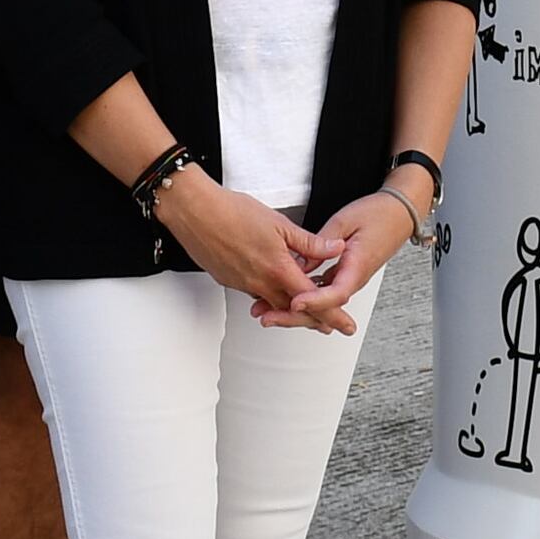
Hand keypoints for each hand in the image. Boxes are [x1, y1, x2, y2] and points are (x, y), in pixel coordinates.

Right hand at [163, 167, 337, 315]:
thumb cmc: (233, 212)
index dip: (332, 314)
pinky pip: (255, 295)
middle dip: (314, 320)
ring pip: (273, 305)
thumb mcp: (279, 224)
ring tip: (306, 313)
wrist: (194, 212)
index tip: (345, 325)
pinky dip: (270, 299)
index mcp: (277, 269)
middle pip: (293, 310)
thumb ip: (309, 242)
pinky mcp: (229, 280)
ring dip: (291, 310)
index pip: (312, 300)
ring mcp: (243, 284)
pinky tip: (275, 292)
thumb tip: (336, 249)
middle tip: (331, 327)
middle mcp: (260, 283)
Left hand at [281, 192, 421, 329]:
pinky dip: (304, 298)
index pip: (336, 293)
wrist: (399, 213)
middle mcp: (353, 279)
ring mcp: (348, 279)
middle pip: (324, 307)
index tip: (294, 303)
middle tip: (268, 317)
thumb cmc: (377, 214)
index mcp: (357, 266)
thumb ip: (320, 244)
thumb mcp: (344, 221)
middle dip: (294, 316)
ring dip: (295, 310)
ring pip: (321, 303)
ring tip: (266, 312)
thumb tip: (300, 263)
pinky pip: (323, 293)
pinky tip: (283, 299)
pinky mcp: (344, 276)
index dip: (314, 301)